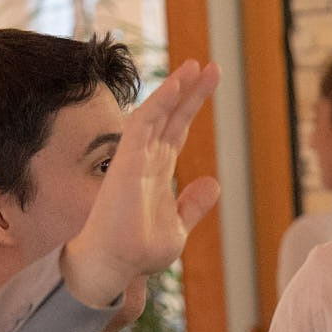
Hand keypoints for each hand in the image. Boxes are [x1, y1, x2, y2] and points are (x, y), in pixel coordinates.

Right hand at [62, 60, 222, 306]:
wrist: (118, 266)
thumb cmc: (140, 252)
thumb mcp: (179, 227)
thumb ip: (193, 204)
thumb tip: (213, 183)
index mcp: (159, 172)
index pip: (178, 130)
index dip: (192, 106)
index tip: (209, 82)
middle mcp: (147, 160)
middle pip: (172, 117)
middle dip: (191, 91)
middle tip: (211, 66)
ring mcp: (136, 157)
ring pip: (159, 113)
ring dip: (178, 89)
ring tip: (197, 65)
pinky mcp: (127, 160)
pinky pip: (144, 124)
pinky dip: (160, 103)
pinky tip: (177, 84)